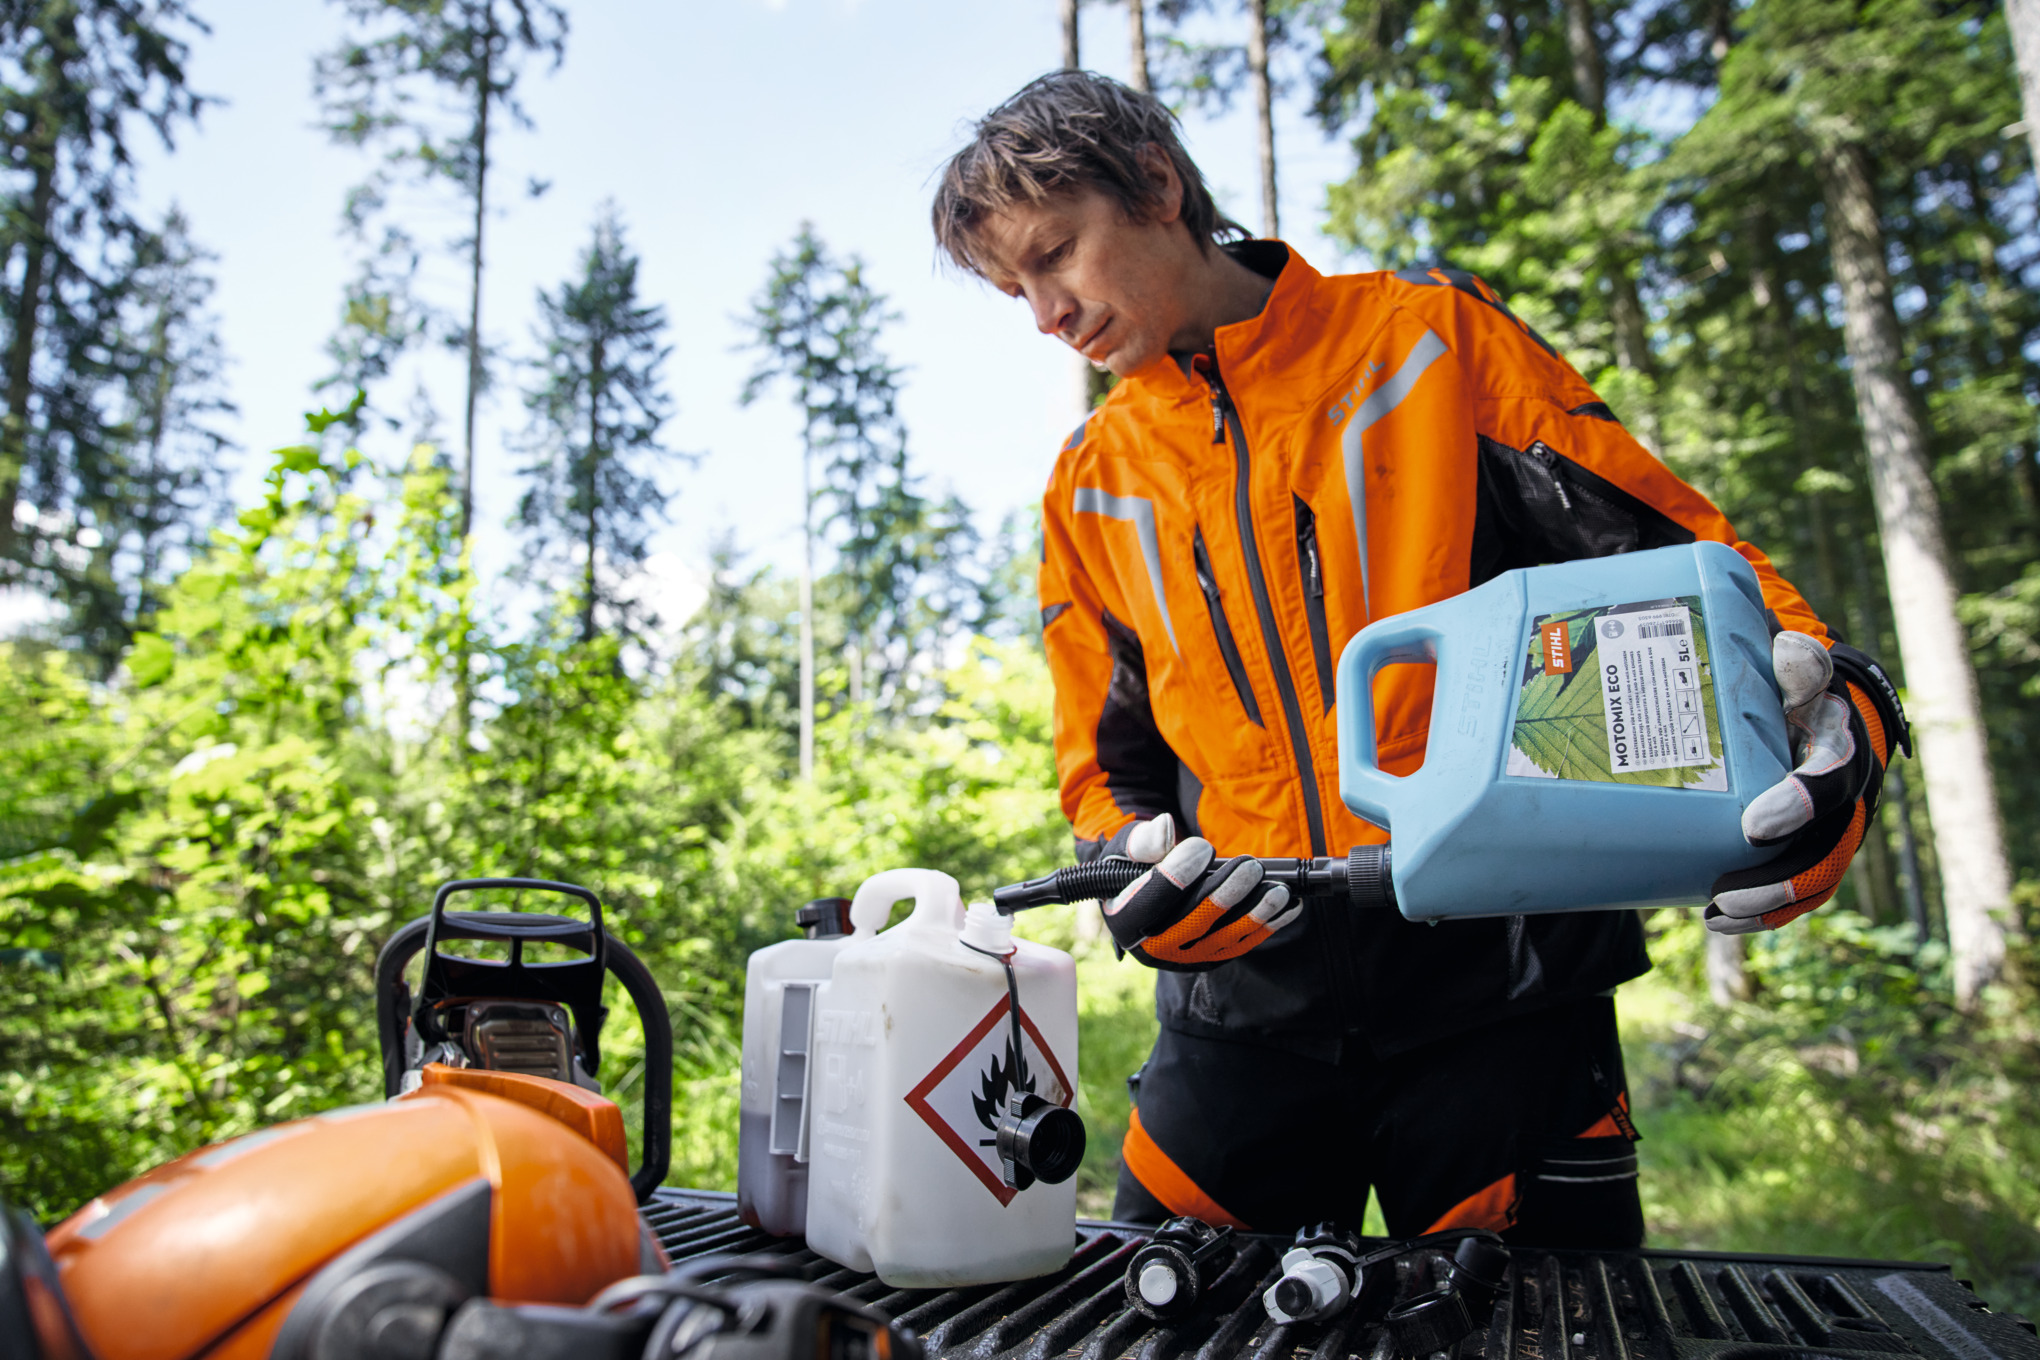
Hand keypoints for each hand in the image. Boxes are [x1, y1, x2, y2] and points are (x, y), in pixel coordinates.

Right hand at [1097, 814, 1300, 969]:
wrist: (1147, 890)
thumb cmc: (1138, 863)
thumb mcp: (1128, 846)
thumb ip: (1143, 840)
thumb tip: (1167, 831)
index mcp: (1123, 920)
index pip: (1148, 902)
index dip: (1176, 876)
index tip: (1203, 847)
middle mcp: (1151, 948)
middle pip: (1191, 925)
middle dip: (1224, 896)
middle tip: (1251, 867)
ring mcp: (1184, 958)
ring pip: (1222, 939)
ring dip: (1254, 915)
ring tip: (1278, 890)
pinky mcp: (1211, 959)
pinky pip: (1241, 944)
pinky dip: (1267, 925)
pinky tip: (1289, 906)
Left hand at [1706, 634, 1908, 934]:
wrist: (1811, 705)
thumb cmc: (1790, 686)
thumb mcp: (1793, 666)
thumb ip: (1794, 661)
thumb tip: (1793, 655)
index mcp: (1840, 745)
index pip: (1832, 778)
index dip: (1800, 805)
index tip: (1754, 828)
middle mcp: (1844, 794)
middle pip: (1826, 849)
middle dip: (1781, 881)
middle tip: (1725, 896)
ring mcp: (1830, 826)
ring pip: (1815, 878)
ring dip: (1771, 906)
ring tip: (1719, 916)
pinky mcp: (1808, 845)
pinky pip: (1797, 887)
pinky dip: (1767, 911)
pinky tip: (1722, 920)